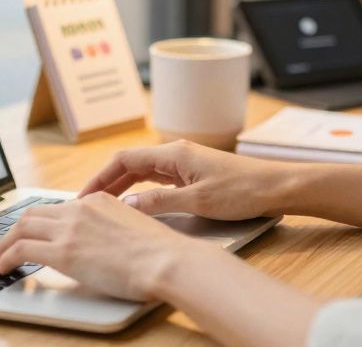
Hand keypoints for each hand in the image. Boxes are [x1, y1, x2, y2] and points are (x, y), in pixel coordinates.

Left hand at [0, 192, 212, 300]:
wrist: (165, 260)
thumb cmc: (161, 252)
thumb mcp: (135, 226)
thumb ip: (113, 227)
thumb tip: (104, 241)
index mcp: (98, 200)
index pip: (59, 207)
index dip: (42, 221)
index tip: (35, 232)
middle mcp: (80, 209)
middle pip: (34, 213)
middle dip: (17, 228)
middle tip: (9, 243)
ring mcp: (69, 228)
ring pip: (21, 227)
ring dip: (5, 242)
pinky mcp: (62, 252)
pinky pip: (21, 249)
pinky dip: (6, 256)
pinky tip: (3, 266)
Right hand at [78, 140, 291, 219]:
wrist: (277, 187)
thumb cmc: (243, 191)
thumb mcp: (199, 202)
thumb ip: (160, 203)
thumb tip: (128, 205)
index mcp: (173, 154)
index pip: (124, 159)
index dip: (100, 177)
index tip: (84, 196)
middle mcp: (176, 154)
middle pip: (130, 164)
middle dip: (107, 182)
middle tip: (87, 205)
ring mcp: (184, 163)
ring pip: (143, 172)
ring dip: (122, 186)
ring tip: (105, 207)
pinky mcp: (193, 175)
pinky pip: (157, 179)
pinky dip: (141, 190)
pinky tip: (136, 205)